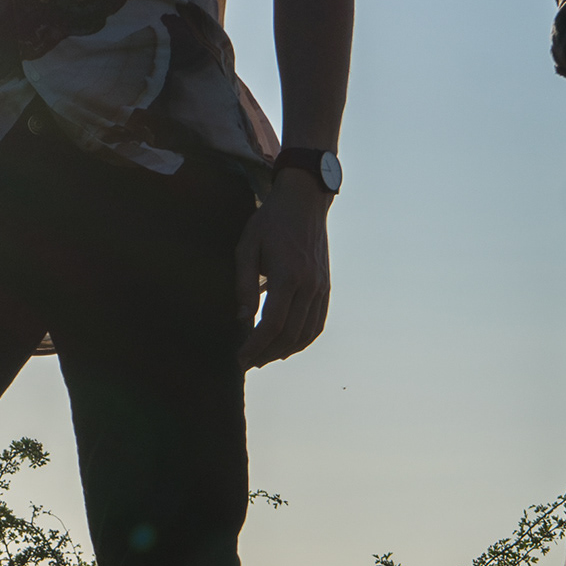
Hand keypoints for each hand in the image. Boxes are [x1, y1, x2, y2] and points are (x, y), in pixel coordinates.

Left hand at [239, 170, 332, 365]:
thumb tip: (242, 318)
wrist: (304, 202)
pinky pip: (318, 322)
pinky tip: (286, 346)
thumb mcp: (247, 246)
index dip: (254, 346)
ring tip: (263, 358)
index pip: (272, 324)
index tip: (239, 358)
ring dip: (285, 351)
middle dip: (266, 354)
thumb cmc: (270, 221)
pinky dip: (303, 340)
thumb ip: (244, 283)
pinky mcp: (326, 286)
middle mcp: (310, 285)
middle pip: (290, 334)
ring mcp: (321, 287)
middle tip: (247, 363)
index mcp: (289, 275)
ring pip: (307, 333)